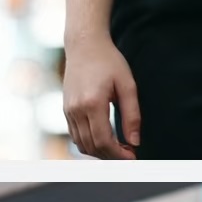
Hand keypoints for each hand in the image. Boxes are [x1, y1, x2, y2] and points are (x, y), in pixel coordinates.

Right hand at [61, 37, 140, 158]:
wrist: (84, 45)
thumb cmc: (108, 61)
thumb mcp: (127, 85)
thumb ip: (132, 115)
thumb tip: (135, 141)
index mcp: (93, 103)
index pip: (104, 140)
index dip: (118, 153)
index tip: (132, 156)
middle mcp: (76, 109)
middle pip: (92, 146)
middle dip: (111, 156)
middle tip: (128, 155)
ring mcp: (68, 110)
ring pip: (82, 144)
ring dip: (99, 152)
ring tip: (118, 149)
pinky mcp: (66, 109)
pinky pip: (75, 135)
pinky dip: (89, 143)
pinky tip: (104, 140)